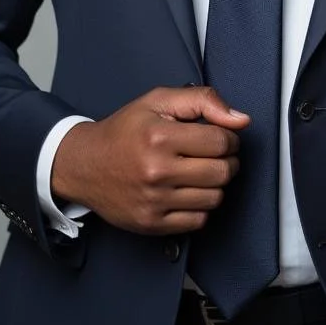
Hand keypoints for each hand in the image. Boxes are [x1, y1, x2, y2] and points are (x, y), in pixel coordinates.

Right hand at [51, 86, 249, 235]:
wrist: (85, 164)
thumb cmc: (124, 130)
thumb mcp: (159, 100)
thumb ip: (203, 100)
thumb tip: (240, 119)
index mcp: (159, 136)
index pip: (220, 141)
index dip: (228, 137)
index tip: (220, 136)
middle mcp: (156, 171)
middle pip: (221, 172)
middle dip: (227, 161)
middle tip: (214, 154)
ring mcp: (154, 201)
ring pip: (214, 198)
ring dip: (215, 184)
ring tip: (200, 171)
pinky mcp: (151, 224)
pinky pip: (198, 221)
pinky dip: (200, 206)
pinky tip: (187, 190)